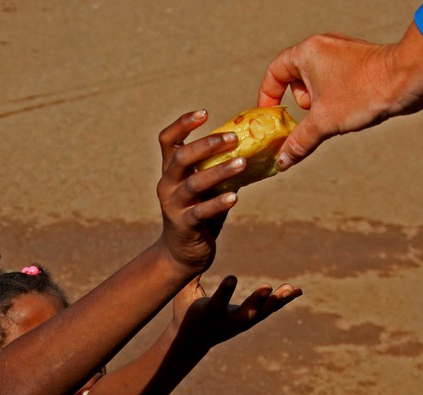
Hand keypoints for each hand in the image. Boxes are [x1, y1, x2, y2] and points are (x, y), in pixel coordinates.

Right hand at [156, 110, 248, 273]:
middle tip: (233, 137)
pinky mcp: (184, 225)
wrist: (182, 254)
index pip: (168, 140)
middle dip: (207, 144)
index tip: (204, 112)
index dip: (183, 124)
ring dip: (219, 171)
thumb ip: (219, 168)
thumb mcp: (206, 188)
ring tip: (242, 163)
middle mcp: (167, 185)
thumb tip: (255, 147)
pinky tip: (235, 197)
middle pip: (181, 157)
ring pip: (194, 183)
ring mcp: (173, 205)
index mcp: (171, 171)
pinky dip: (218, 203)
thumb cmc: (199, 214)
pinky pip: (201, 211)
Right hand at [174, 275, 301, 349]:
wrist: (192, 340)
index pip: (218, 302)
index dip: (225, 290)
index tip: (232, 277)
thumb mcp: (183, 294)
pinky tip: (298, 291)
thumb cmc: (185, 312)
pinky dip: (283, 300)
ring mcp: (241, 324)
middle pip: (246, 312)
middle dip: (258, 301)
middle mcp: (227, 321)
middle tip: (268, 287)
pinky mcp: (249, 322)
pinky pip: (269, 311)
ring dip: (277, 300)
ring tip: (291, 288)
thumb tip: (194, 250)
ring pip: (262, 312)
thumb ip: (190, 275)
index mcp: (209, 314)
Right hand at [256, 31, 422, 169]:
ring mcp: (341, 53)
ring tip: (340, 111)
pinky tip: (352, 107)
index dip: (268, 97)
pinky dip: (336, 99)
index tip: (272, 117)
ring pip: (317, 84)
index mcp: (306, 53)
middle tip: (316, 115)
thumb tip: (282, 161)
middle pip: (295, 81)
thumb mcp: (324, 122)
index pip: (274, 73)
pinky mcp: (357, 62)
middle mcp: (321, 47)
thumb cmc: (363, 93)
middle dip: (304, 104)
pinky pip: (335, 82)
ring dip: (322, 104)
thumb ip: (299, 142)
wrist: (408, 80)